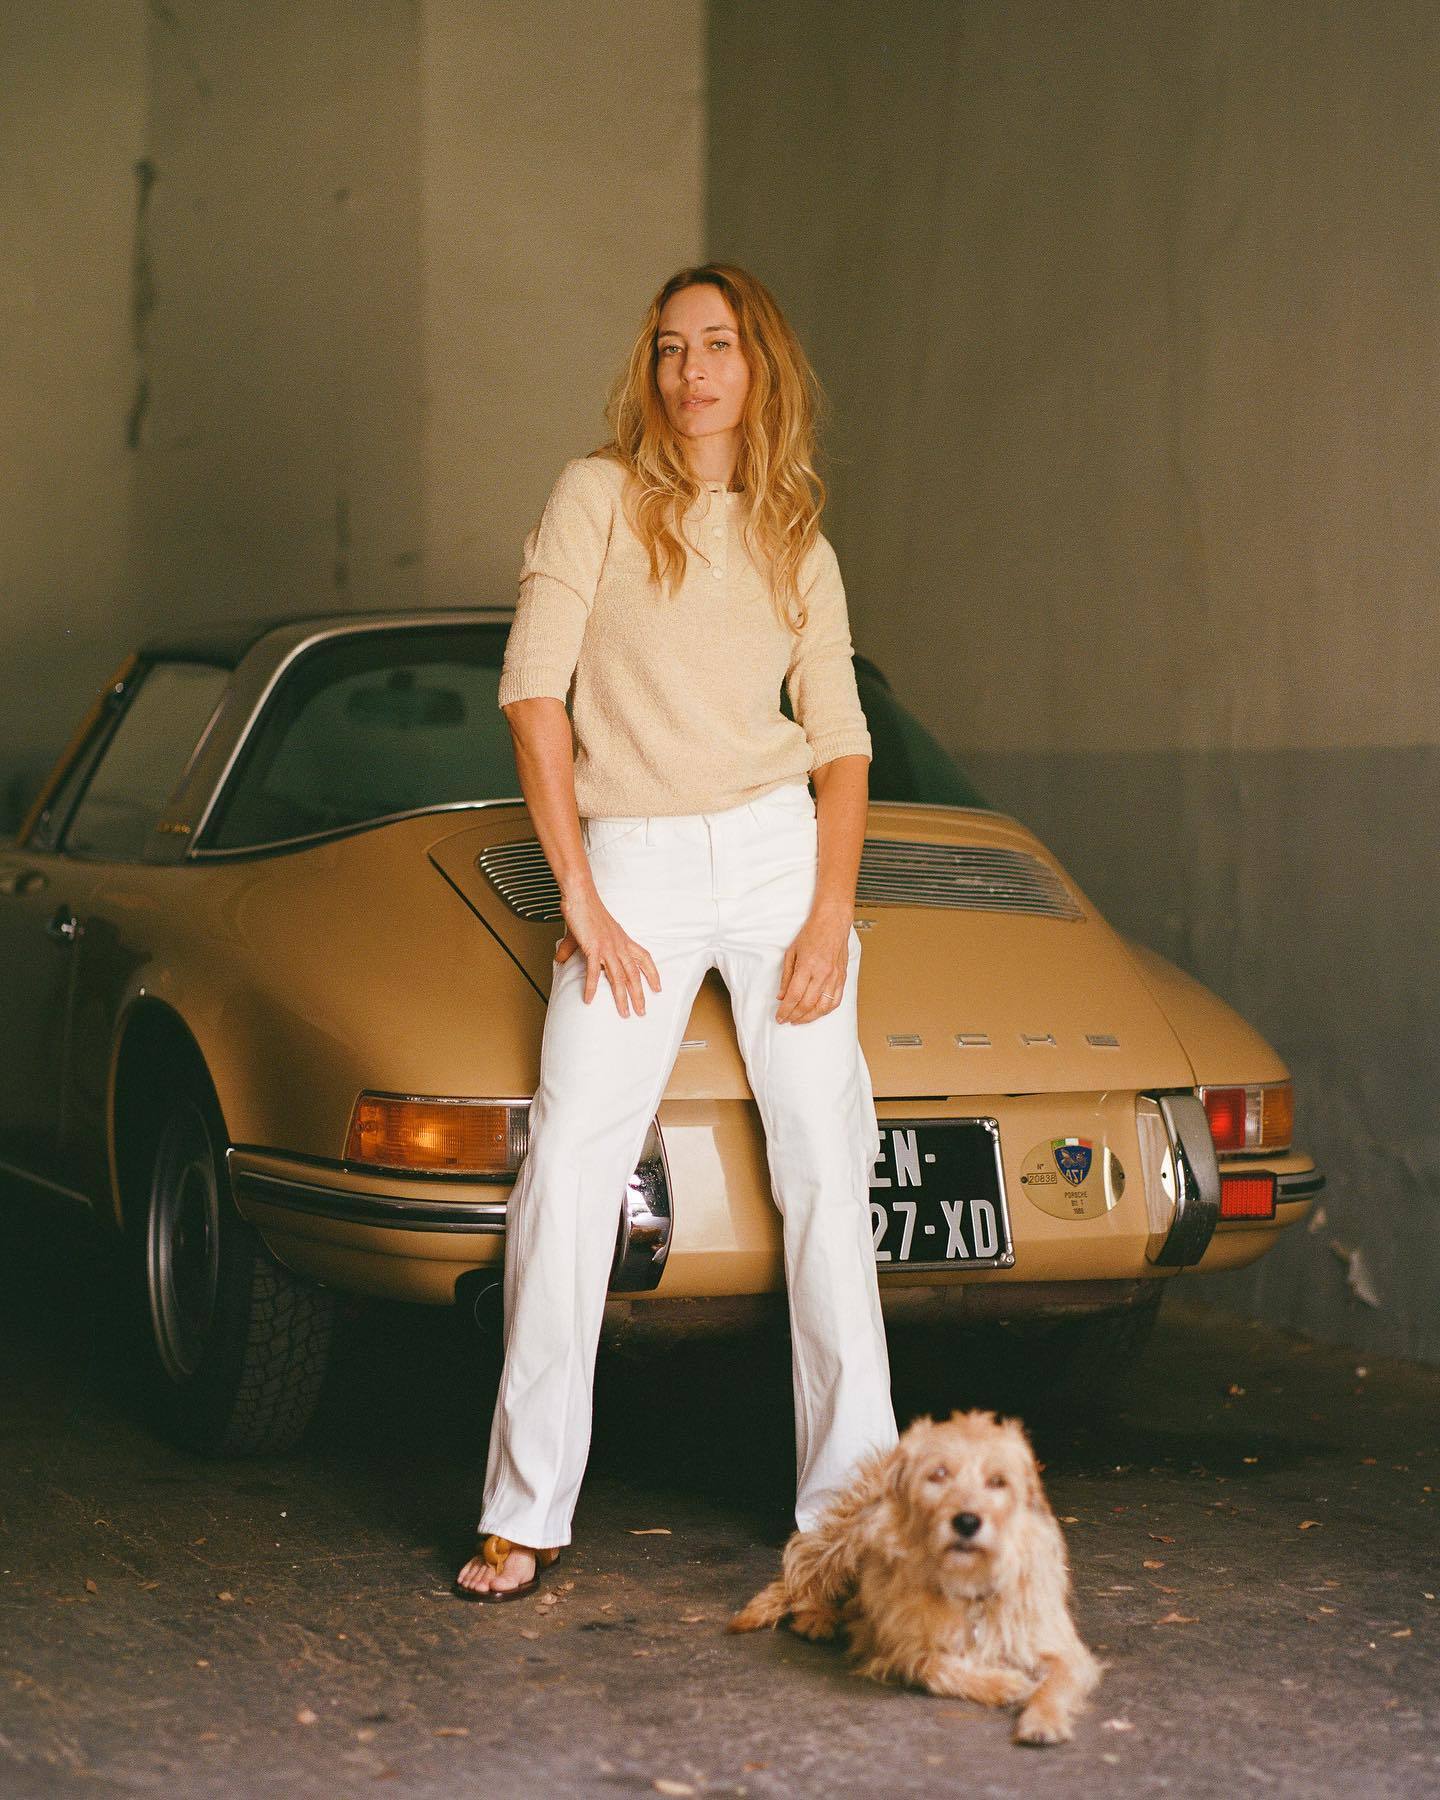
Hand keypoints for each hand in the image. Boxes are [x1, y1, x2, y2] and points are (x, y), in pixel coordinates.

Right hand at [554, 882, 661, 1017]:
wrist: (580, 895)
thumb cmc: (585, 909)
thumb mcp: (585, 932)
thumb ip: (573, 949)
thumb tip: (559, 960)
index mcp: (622, 940)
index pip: (644, 958)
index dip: (652, 974)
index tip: (658, 988)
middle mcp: (619, 945)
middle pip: (634, 974)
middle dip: (639, 995)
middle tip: (642, 1012)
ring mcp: (608, 947)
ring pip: (619, 977)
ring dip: (622, 997)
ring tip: (625, 1013)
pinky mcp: (594, 947)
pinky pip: (595, 972)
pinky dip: (592, 987)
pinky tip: (589, 999)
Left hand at [776, 908, 850, 1023]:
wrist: (832, 923)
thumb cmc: (812, 933)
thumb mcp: (791, 953)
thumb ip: (787, 977)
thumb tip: (782, 996)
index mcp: (807, 966)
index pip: (794, 995)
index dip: (785, 1010)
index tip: (780, 1016)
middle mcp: (822, 974)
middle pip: (807, 1004)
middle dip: (795, 1016)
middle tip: (787, 1020)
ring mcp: (834, 977)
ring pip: (823, 1007)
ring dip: (810, 1017)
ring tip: (800, 1019)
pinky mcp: (842, 978)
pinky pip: (836, 1001)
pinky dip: (825, 1010)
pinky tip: (817, 1012)